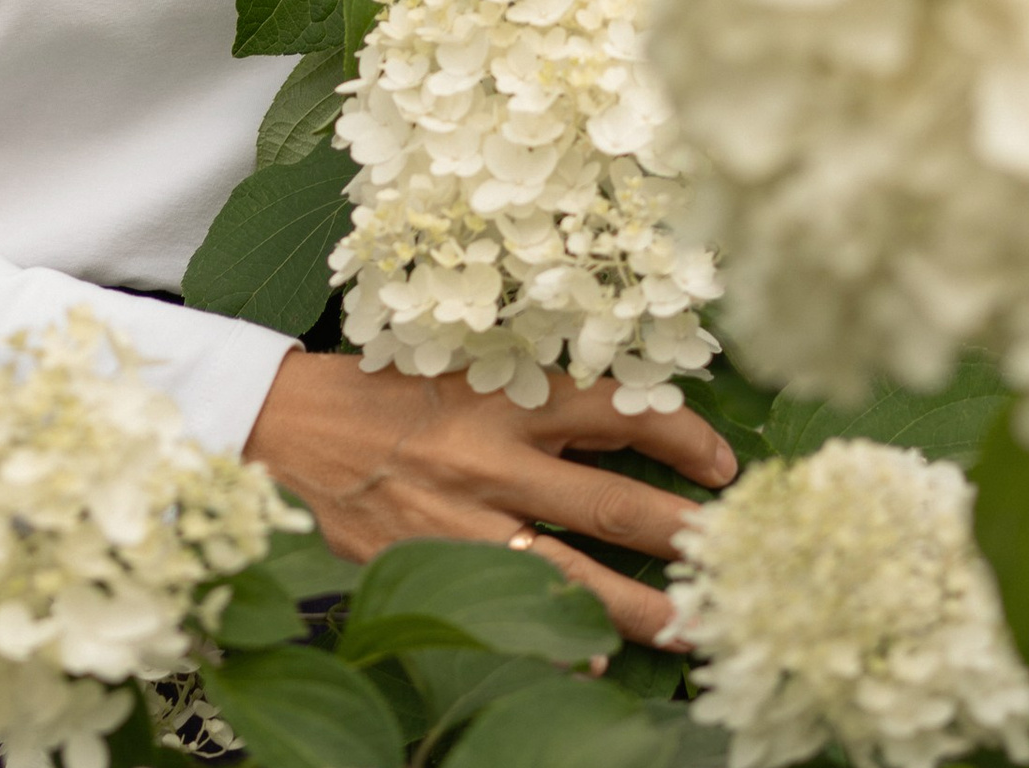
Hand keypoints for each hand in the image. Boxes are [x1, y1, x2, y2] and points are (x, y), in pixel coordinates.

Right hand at [241, 351, 736, 645]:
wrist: (293, 425)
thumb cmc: (387, 386)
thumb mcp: (463, 361)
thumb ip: (532, 386)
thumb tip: (621, 409)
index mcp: (508, 394)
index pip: (619, 411)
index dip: (683, 437)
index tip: (724, 463)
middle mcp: (497, 458)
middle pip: (614, 504)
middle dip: (685, 535)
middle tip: (735, 559)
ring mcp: (468, 521)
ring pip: (574, 574)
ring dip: (642, 608)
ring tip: (694, 628)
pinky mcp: (433, 565)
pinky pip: (507, 611)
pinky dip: (553, 642)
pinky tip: (591, 666)